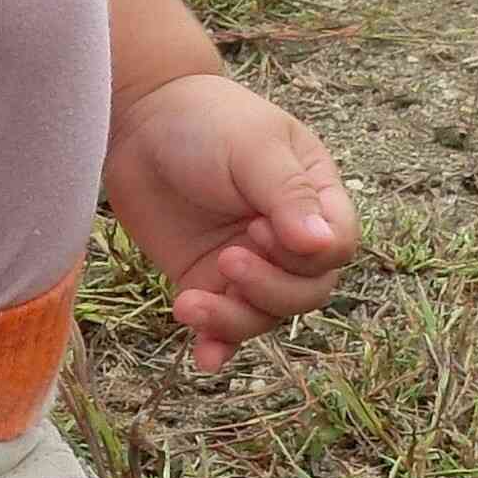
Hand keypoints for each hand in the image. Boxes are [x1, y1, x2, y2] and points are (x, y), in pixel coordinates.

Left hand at [99, 71, 358, 371]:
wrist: (140, 120)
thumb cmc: (207, 120)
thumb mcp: (254, 148)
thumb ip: (288, 195)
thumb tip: (319, 246)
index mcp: (317, 198)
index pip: (337, 248)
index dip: (306, 255)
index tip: (258, 228)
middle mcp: (287, 238)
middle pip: (306, 293)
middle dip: (269, 289)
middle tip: (228, 258)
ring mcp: (246, 263)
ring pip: (264, 316)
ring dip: (233, 320)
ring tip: (190, 302)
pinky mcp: (204, 279)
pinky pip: (221, 325)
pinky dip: (216, 344)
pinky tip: (204, 358)